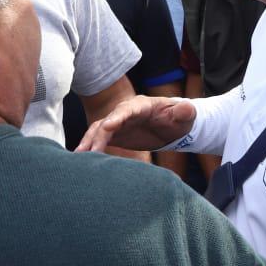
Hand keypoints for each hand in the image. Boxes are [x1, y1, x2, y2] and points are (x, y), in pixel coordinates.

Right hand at [77, 95, 196, 152]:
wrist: (174, 126)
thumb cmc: (180, 119)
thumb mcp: (185, 115)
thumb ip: (184, 111)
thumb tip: (187, 108)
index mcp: (142, 105)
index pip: (128, 110)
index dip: (117, 117)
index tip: (108, 127)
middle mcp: (126, 112)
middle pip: (108, 121)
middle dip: (97, 135)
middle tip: (87, 151)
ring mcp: (119, 123)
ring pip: (99, 130)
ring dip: (88, 141)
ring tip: (78, 156)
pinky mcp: (116, 134)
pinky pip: (99, 139)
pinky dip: (90, 147)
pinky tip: (82, 159)